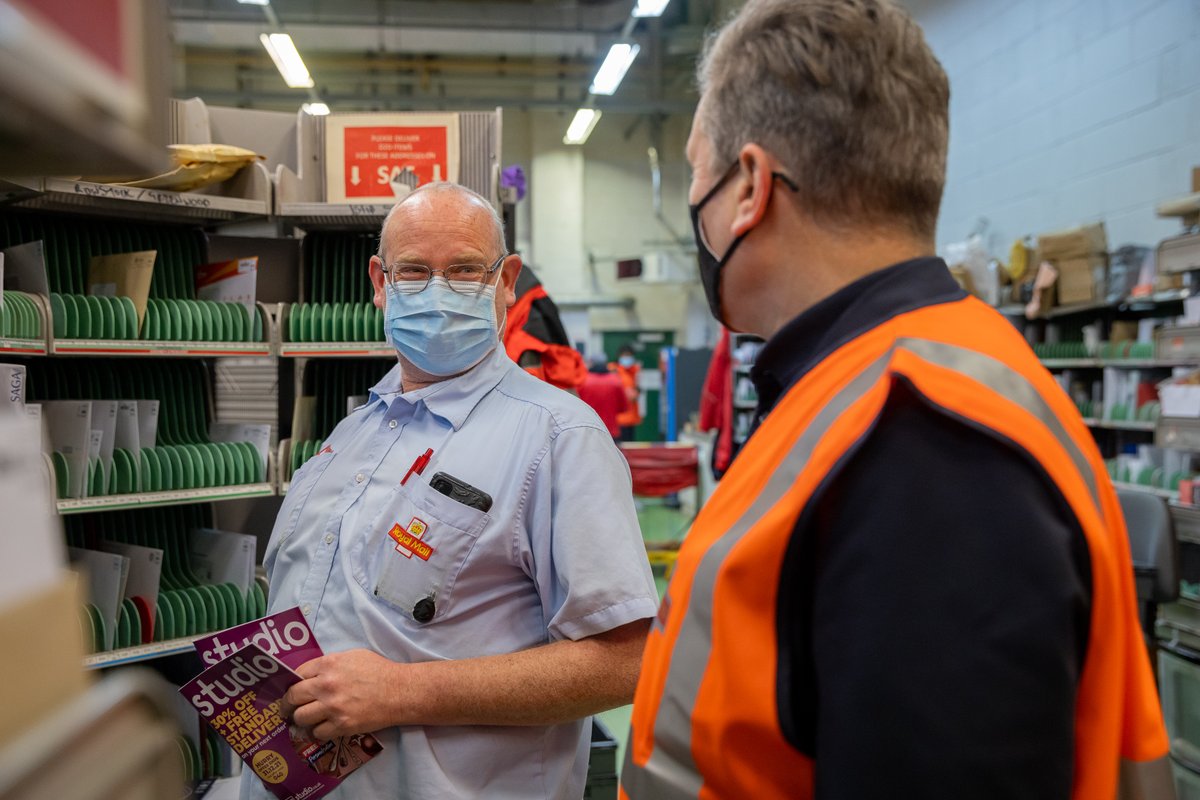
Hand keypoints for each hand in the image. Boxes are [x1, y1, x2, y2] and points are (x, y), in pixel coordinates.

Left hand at [285, 649, 401, 739]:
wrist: (399, 692)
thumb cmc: (379, 670)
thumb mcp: (352, 656)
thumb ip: (329, 664)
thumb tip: (311, 675)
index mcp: (328, 664)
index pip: (297, 674)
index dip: (293, 683)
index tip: (293, 690)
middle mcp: (326, 685)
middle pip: (293, 697)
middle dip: (288, 704)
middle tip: (288, 708)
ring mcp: (333, 707)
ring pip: (301, 717)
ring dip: (301, 719)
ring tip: (305, 719)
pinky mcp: (341, 725)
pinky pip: (317, 733)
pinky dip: (318, 731)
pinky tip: (323, 727)